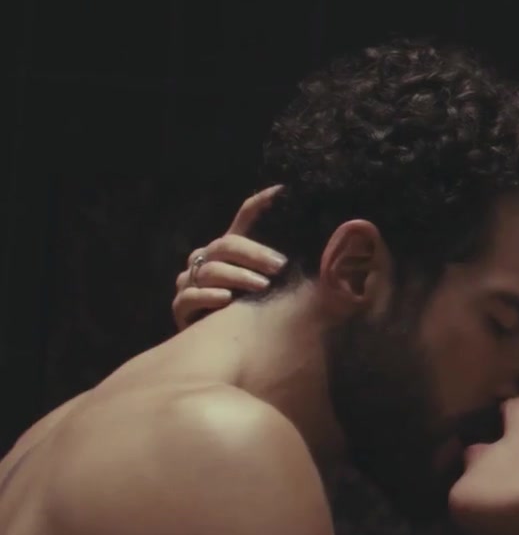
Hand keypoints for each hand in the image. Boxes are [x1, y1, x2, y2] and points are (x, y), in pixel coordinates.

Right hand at [172, 185, 289, 330]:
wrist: (217, 344)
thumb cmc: (247, 310)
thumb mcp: (268, 287)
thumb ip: (281, 271)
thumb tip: (321, 256)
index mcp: (228, 250)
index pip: (242, 220)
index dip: (259, 204)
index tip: (281, 191)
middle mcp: (205, 260)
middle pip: (225, 246)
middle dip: (254, 254)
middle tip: (279, 266)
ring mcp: (190, 282)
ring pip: (211, 270)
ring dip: (239, 277)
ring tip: (262, 286)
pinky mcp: (181, 306)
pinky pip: (191, 296)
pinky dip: (210, 297)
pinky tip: (228, 299)